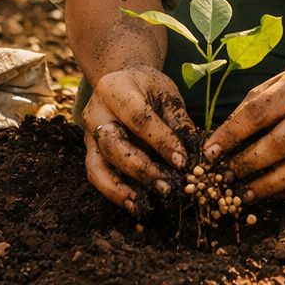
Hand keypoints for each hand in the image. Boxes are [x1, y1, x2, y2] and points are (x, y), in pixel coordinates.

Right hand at [82, 65, 190, 212]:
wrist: (122, 81)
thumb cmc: (148, 88)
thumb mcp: (166, 94)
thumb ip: (178, 121)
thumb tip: (196, 154)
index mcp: (115, 88)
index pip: (139, 119)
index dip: (161, 141)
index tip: (182, 161)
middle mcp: (95, 112)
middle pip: (114, 145)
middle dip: (141, 168)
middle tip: (166, 185)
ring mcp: (88, 133)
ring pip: (98, 165)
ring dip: (121, 187)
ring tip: (143, 202)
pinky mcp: (89, 150)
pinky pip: (96, 174)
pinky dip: (112, 192)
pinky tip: (133, 204)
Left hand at [203, 59, 284, 200]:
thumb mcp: (275, 84)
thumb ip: (249, 108)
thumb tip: (220, 141)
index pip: (259, 113)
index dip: (231, 135)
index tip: (210, 152)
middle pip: (278, 143)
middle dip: (247, 163)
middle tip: (225, 176)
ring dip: (266, 185)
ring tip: (244, 194)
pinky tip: (269, 193)